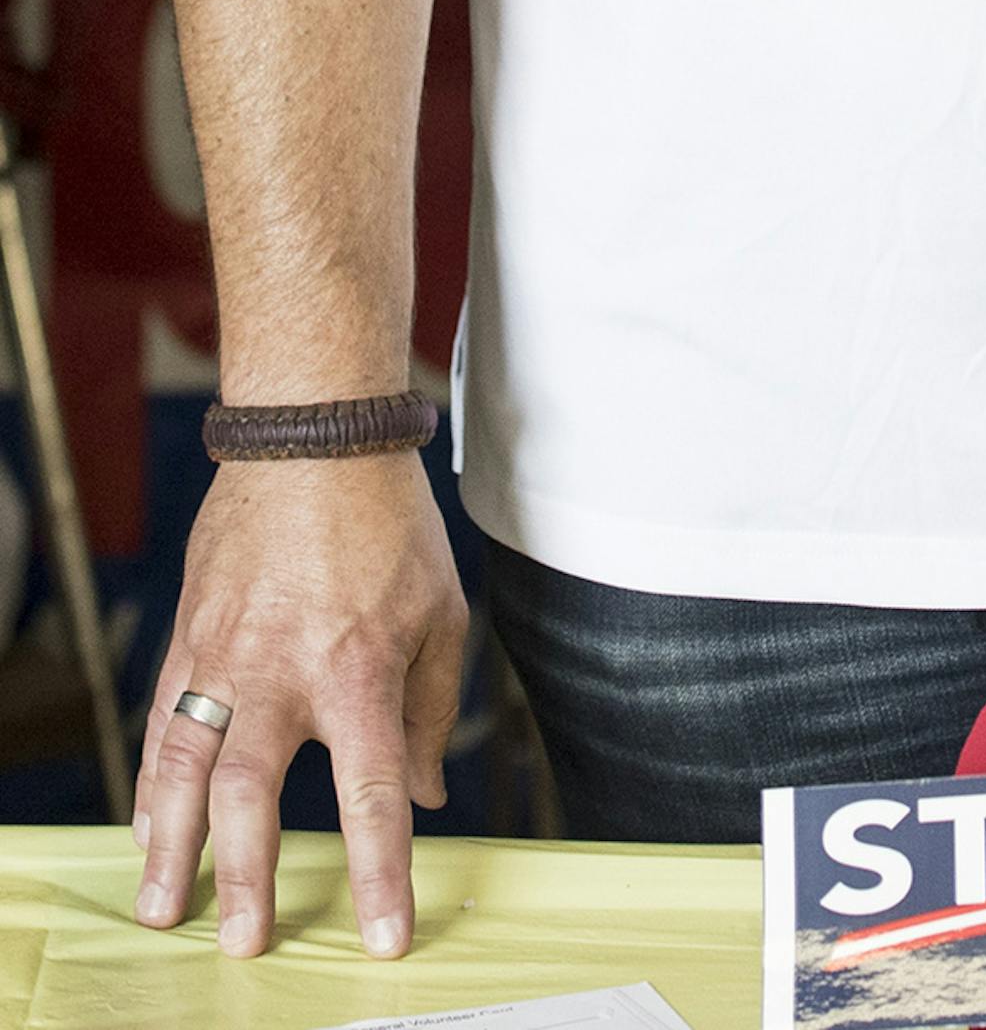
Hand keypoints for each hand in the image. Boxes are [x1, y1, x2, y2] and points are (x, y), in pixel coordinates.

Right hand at [134, 451, 466, 957]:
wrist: (314, 436)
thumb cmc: (389, 523)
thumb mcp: (440, 611)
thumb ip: (435, 711)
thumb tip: (427, 796)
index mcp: (357, 671)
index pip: (372, 797)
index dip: (379, 876)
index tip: (384, 937)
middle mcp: (282, 672)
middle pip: (253, 799)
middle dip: (249, 879)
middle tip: (244, 943)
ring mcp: (225, 655)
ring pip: (183, 768)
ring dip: (171, 847)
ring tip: (166, 907)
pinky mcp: (189, 635)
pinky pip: (162, 721)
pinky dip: (152, 782)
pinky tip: (150, 825)